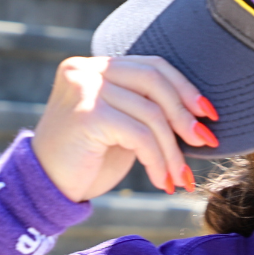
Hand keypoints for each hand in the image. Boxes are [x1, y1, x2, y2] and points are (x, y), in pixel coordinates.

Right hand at [32, 55, 219, 202]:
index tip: (209, 114)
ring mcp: (84, 88)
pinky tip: (160, 181)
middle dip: (185, 115)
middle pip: (155, 82)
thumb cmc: (86, 161)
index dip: (185, 88)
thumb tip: (199, 114)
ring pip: (151, 114)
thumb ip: (146, 109)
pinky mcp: (87, 114)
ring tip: (180, 178)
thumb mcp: (121, 127)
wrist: (44, 188)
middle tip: (206, 143)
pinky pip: (140, 135)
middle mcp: (86, 69)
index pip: (152, 66)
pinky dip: (157, 160)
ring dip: (173, 150)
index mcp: (95, 66)